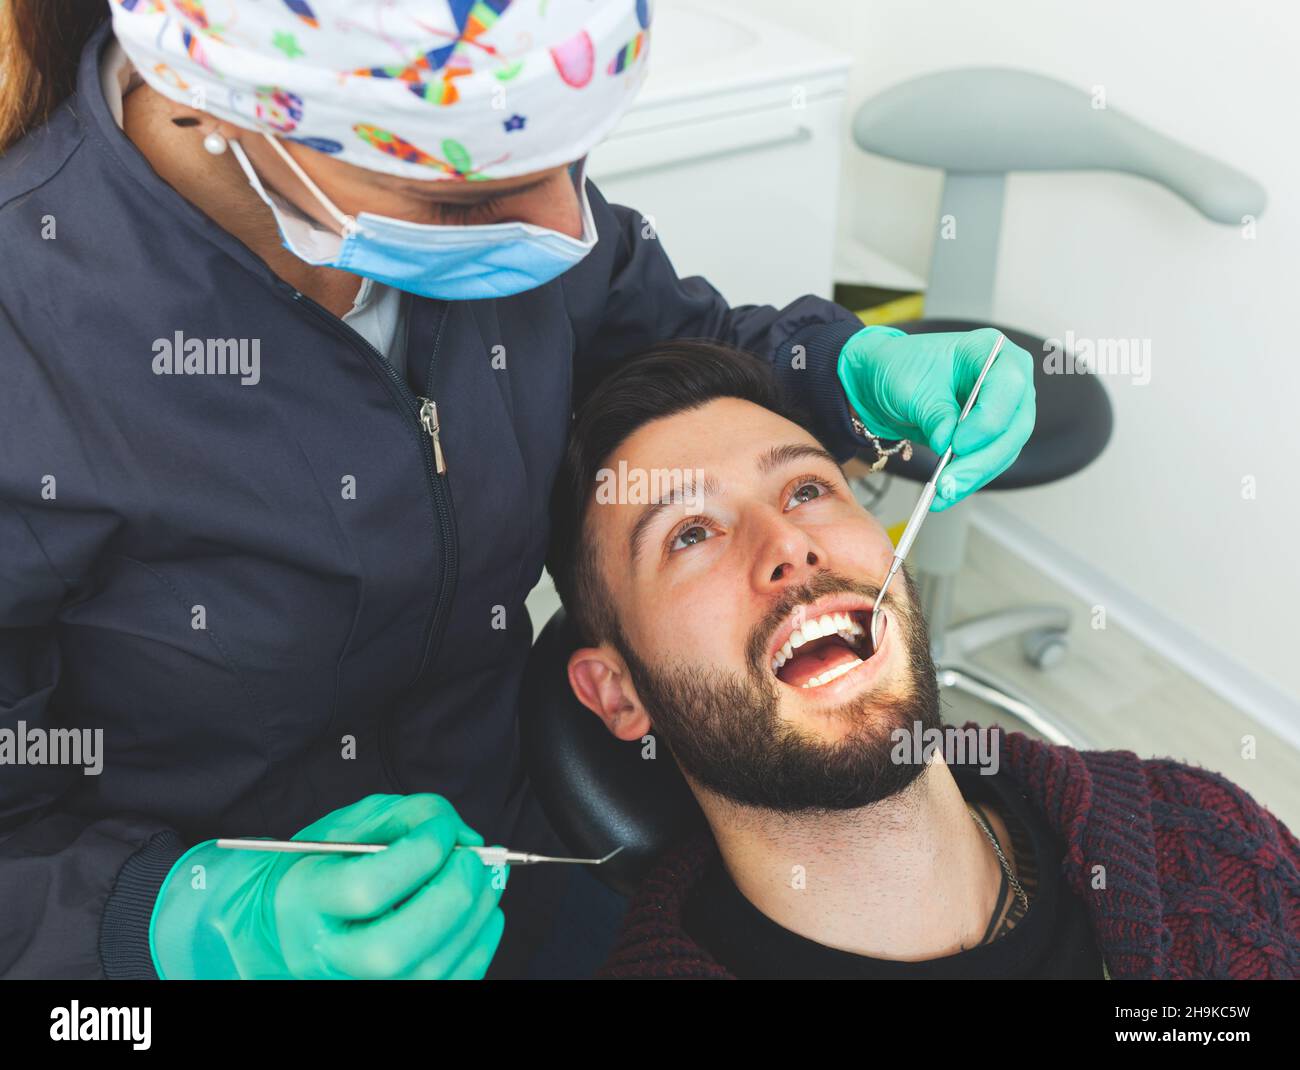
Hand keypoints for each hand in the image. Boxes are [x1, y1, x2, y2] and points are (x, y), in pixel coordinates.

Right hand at [150, 794, 506, 978]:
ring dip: (476, 917)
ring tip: (485, 878)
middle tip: (471, 859)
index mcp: (306, 900)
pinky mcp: (393, 994)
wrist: (286, 921)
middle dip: (452, 894)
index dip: (420, 851)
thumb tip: (461, 835)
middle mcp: (326, 955)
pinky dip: (479, 945)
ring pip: (430, 972)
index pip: (367, 887)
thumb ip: (407, 816)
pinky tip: (482, 912)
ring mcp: (358, 985)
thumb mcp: (351, 825)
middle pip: (397, 947)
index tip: (441, 828)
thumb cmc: (323, 868)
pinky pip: (451, 983)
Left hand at [837, 325, 1035, 510]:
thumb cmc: (900, 368)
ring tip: (944, 492)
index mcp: (991, 350)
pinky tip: (947, 491)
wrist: (886, 381)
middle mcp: (1007, 378)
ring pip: (1005, 450)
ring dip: (975, 475)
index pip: (1008, 387)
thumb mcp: (912, 388)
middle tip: (951, 481)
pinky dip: (969, 478)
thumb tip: (947, 443)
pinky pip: (990, 460)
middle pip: (1014, 426)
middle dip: (981, 460)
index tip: (957, 444)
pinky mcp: (993, 433)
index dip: (987, 421)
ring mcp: (1005, 408)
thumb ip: (935, 414)